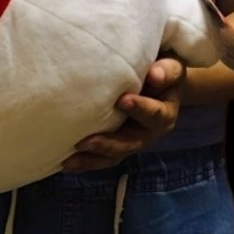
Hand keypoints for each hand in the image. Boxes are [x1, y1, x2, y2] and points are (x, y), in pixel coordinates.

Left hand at [61, 56, 185, 172]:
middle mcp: (147, 133)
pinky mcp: (116, 146)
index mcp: (163, 114)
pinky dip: (84, 162)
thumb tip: (155, 74)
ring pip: (113, 156)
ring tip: (69, 160)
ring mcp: (131, 142)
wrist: (159, 86)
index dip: (140, 109)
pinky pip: (100, 159)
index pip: (155, 114)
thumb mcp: (169, 69)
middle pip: (130, 144)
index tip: (122, 100)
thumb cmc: (160, 74)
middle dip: (108, 144)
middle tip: (86, 142)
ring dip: (91, 159)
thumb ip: (166, 71)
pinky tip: (65, 163)